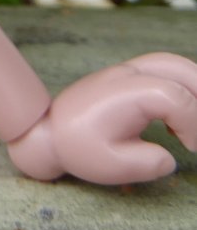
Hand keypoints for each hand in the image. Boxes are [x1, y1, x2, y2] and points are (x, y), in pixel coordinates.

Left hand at [8, 53, 196, 184]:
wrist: (48, 129)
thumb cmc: (77, 147)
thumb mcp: (110, 166)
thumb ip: (146, 164)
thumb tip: (170, 158)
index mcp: (125, 93)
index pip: (176, 97)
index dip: (193, 123)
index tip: (189, 148)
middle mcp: (129, 74)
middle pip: (179, 68)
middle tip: (194, 136)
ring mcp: (128, 71)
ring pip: (173, 63)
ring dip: (193, 89)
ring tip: (191, 126)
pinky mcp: (129, 77)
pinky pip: (163, 70)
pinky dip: (180, 88)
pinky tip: (177, 122)